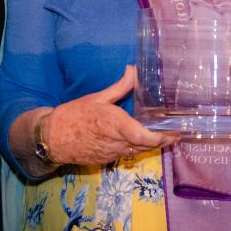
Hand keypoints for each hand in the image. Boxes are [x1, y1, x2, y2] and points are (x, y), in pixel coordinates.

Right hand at [45, 66, 177, 164]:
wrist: (52, 138)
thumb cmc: (74, 115)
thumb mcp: (97, 97)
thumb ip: (119, 86)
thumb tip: (133, 70)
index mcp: (115, 124)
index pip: (144, 136)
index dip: (162, 137)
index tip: (175, 130)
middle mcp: (117, 142)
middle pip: (147, 145)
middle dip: (164, 140)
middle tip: (178, 131)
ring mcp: (113, 153)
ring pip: (140, 150)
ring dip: (154, 144)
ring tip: (167, 134)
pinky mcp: (109, 159)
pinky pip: (129, 153)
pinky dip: (139, 147)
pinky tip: (144, 139)